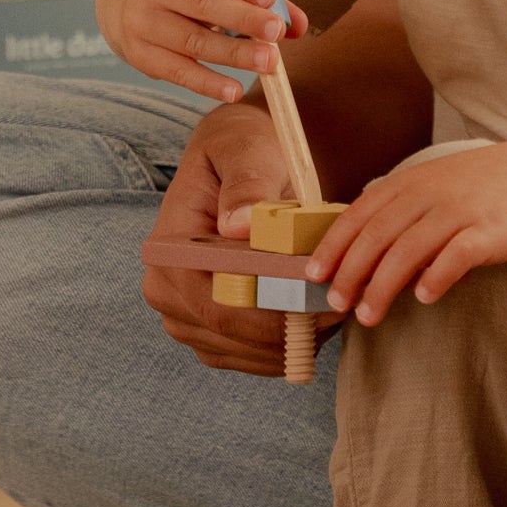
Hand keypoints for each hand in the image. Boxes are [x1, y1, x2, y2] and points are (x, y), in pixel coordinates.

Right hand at [99, 0, 306, 101]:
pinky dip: (208, 83)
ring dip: (234, 54)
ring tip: (269, 63)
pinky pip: (178, 71)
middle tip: (277, 32)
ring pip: (193, 41)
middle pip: (202, 4)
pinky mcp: (140, 54)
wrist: (127, 0)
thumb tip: (299, 25)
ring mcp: (143, 21)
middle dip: (244, 19)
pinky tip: (234, 91)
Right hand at [142, 99, 332, 375]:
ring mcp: (183, 316)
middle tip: (342, 306)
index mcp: (168, 248)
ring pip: (245, 352)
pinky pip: (250, 357)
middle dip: (290, 327)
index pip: (217, 302)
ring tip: (332, 306)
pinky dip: (286, 346)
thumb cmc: (246, 149)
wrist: (246, 162)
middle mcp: (164, 288)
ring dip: (293, 338)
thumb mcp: (247, 150)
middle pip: (232, 334)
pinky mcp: (208, 333)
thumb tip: (239, 224)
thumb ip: (247, 183)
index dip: (273, 311)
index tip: (324, 301)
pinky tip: (313, 317)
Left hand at [320, 143, 506, 325]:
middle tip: (336, 304)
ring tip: (368, 314)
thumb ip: (392, 217)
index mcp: (405, 184)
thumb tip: (355, 261)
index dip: (333, 246)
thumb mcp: (424, 189)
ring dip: (384, 285)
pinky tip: (424, 297)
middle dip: (351, 272)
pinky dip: (438, 275)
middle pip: (378, 235)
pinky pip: (459, 254)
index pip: (359, 215)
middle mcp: (427, 195)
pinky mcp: (489, 231)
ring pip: (410, 249)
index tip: (313, 275)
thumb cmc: (468, 189)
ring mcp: (458, 211)